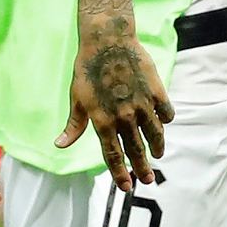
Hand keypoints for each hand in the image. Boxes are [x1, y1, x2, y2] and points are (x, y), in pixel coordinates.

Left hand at [57, 34, 172, 189]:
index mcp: (103, 120)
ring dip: (157, 147)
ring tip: (158, 155)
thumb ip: (74, 125)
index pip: (113, 155)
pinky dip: (165, 120)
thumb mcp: (77, 98)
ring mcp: (143, 105)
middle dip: (142, 168)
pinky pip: (166, 112)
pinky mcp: (157, 91)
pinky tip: (163, 123)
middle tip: (148, 180)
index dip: (119, 174)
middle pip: (136, 150)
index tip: (126, 187)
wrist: (107, 40)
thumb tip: (60, 145)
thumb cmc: (87, 68)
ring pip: (155, 134)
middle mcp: (125, 117)